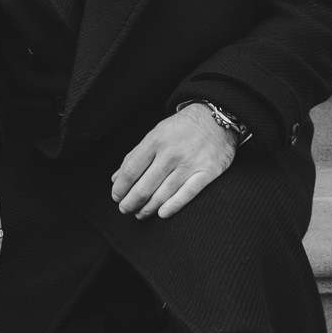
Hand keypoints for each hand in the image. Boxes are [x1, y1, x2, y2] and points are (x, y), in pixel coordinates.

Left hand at [111, 107, 237, 219]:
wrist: (215, 118)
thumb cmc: (182, 128)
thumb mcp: (155, 134)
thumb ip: (135, 156)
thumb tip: (116, 178)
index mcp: (155, 140)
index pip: (131, 170)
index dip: (121, 187)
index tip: (116, 196)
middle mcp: (171, 153)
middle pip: (145, 185)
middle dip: (131, 201)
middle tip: (125, 209)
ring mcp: (190, 163)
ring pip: (163, 193)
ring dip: (148, 208)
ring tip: (140, 214)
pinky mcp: (207, 172)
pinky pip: (187, 194)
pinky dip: (172, 206)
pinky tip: (161, 213)